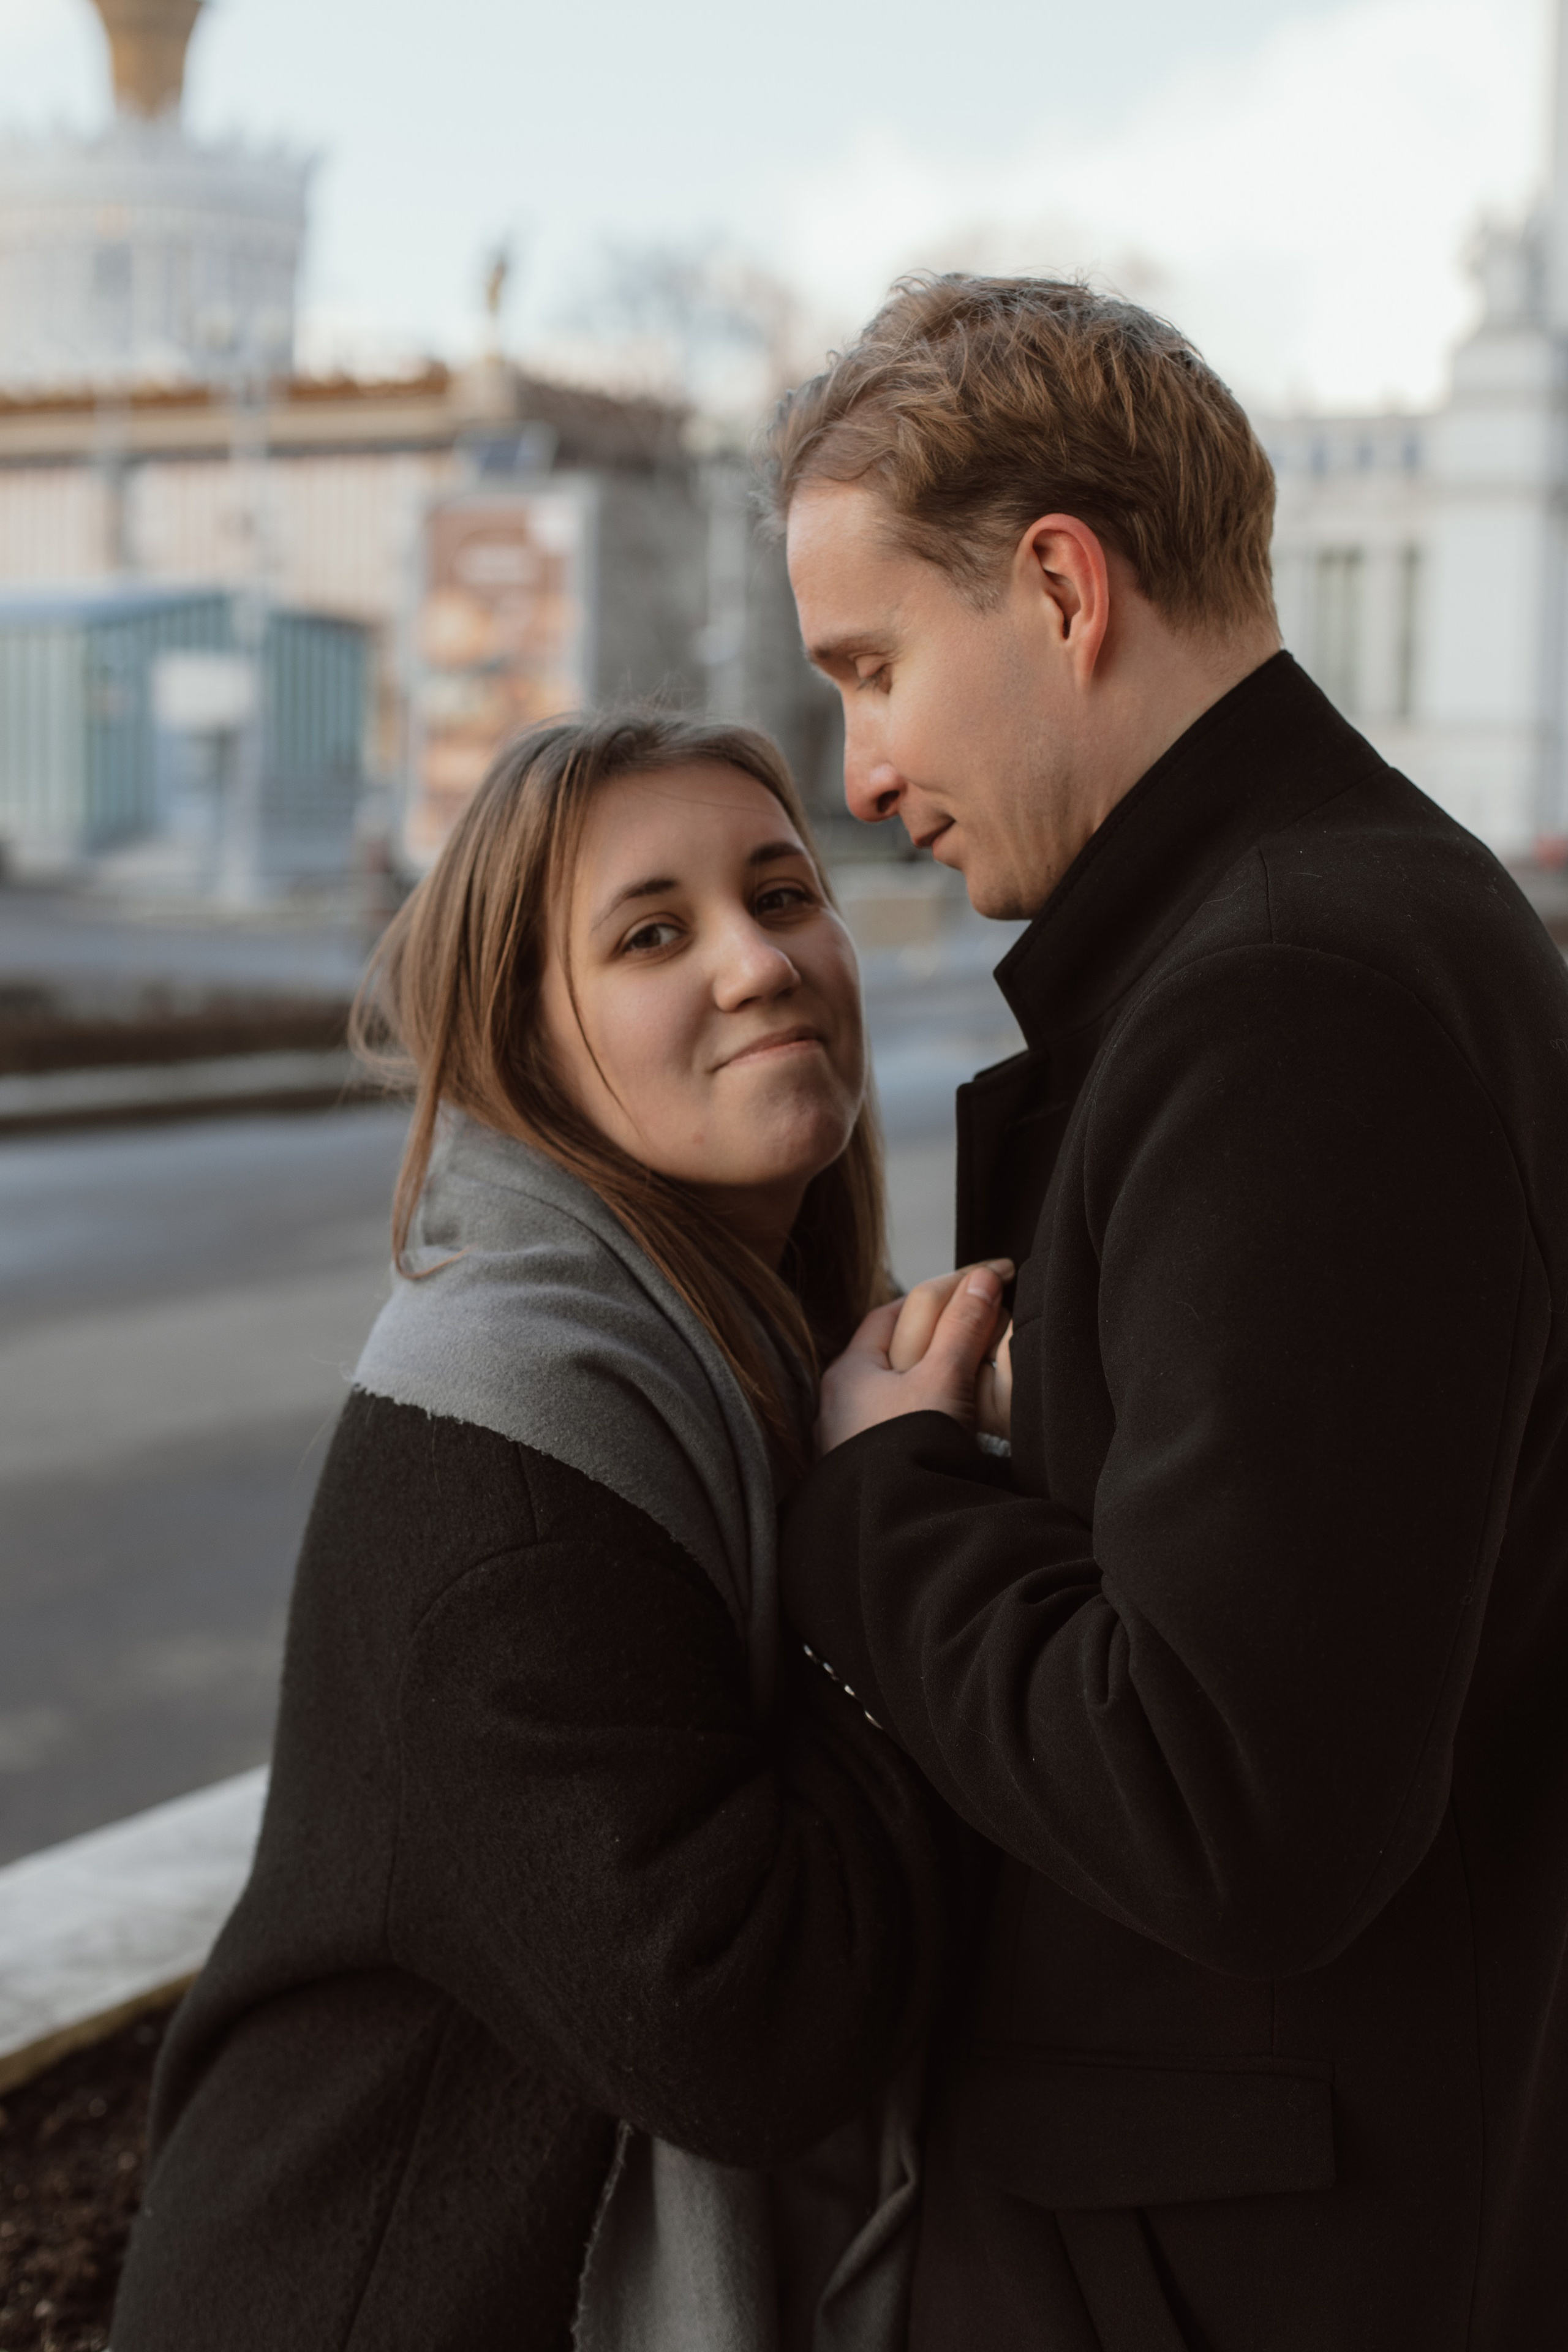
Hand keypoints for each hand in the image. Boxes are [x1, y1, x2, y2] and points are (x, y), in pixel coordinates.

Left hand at [816, 1260, 1013, 1454]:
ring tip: (968, 1370)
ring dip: (928, 1375)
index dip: (935, 1294)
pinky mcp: (866, 1469)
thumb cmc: (904, 1453)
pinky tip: (947, 1421)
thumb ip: (964, 1328)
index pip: (892, 1312)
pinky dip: (923, 1411)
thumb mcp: (942, 1380)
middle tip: (976, 1321)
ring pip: (893, 1391)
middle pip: (891, 1349)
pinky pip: (895, 1425)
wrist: (889, 1531)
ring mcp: (848, 1439)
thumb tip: (984, 1278)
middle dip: (933, 1332)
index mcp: (849, 1371)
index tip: (974, 1288)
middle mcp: (840, 1402)